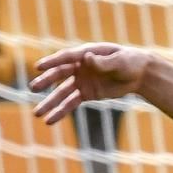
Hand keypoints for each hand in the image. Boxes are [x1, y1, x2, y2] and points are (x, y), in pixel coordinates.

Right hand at [31, 43, 151, 123]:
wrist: (139, 75)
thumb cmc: (130, 62)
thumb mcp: (119, 61)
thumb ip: (103, 62)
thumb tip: (88, 58)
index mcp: (86, 53)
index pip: (66, 57)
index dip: (52, 62)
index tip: (39, 67)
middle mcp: (79, 66)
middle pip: (59, 74)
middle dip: (46, 82)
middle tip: (33, 88)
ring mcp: (81, 81)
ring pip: (62, 93)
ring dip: (50, 103)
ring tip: (37, 114)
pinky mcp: (86, 94)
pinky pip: (71, 103)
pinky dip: (61, 111)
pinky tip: (50, 120)